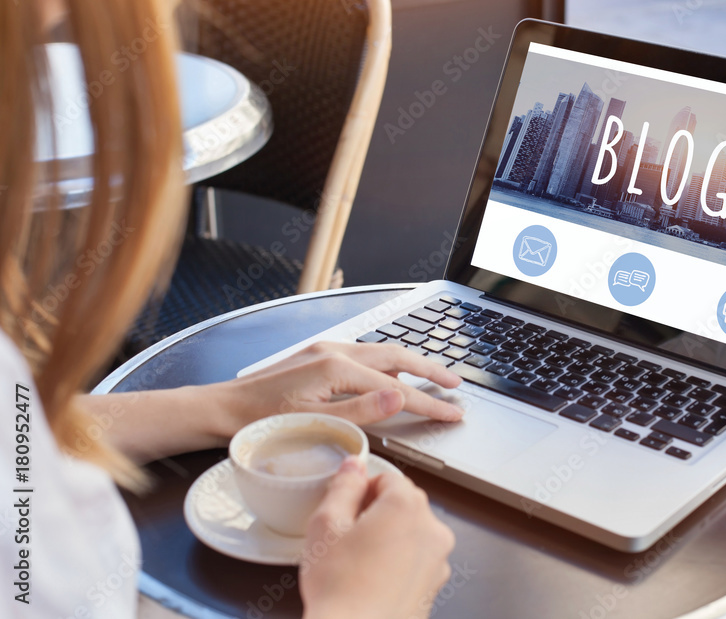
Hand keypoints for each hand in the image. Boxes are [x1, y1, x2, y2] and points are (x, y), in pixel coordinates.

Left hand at [221, 341, 463, 435]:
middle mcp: (334, 351)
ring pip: (381, 352)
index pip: (396, 387)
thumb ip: (362, 411)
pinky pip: (364, 356)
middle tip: (455, 385)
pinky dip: (386, 365)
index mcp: (336, 367)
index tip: (453, 412)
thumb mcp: (315, 422)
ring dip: (410, 364)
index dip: (428, 402)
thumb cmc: (260, 421)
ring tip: (433, 378)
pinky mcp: (318, 356)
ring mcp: (325, 350)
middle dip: (429, 369)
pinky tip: (391, 376)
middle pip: (396, 355)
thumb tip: (400, 395)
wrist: (221, 409)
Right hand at [299, 457, 455, 618]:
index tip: (346, 510)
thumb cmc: (340, 589)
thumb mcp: (326, 525)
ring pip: (410, 533)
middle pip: (403, 503)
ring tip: (358, 563)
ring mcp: (437, 559)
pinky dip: (398, 563)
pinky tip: (372, 581)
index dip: (362, 491)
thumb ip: (343, 486)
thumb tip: (354, 466)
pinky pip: (416, 560)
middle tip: (346, 537)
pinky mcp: (435, 586)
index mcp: (407, 506)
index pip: (387, 477)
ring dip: (389, 538)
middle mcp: (431, 529)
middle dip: (376, 513)